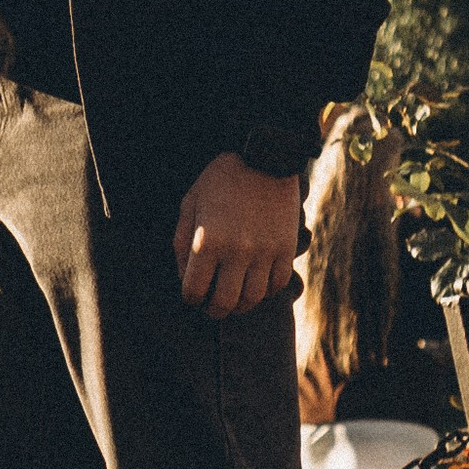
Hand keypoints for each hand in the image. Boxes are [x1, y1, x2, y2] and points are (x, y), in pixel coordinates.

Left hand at [173, 153, 301, 319]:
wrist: (263, 158)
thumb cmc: (219, 181)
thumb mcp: (190, 205)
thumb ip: (182, 243)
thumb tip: (185, 277)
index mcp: (207, 242)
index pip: (194, 291)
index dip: (190, 298)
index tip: (192, 295)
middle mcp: (236, 252)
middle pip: (224, 303)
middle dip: (214, 311)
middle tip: (211, 307)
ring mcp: (264, 252)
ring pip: (252, 299)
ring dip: (240, 305)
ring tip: (233, 299)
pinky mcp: (286, 249)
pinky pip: (277, 285)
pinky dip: (266, 291)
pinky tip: (256, 283)